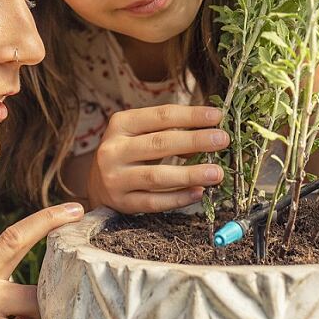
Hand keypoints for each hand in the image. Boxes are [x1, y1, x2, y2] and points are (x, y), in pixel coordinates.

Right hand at [88, 104, 229, 213]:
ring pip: (157, 176)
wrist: (96, 184)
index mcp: (121, 124)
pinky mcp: (121, 203)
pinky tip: (198, 193)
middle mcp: (113, 150)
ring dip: (190, 174)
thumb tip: (207, 137)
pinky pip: (154, 202)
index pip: (160, 116)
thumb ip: (170, 132)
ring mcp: (115, 178)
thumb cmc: (128, 152)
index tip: (217, 116)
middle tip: (222, 140)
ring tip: (217, 173)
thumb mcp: (141, 134)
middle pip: (159, 143)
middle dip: (194, 141)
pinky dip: (178, 198)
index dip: (191, 115)